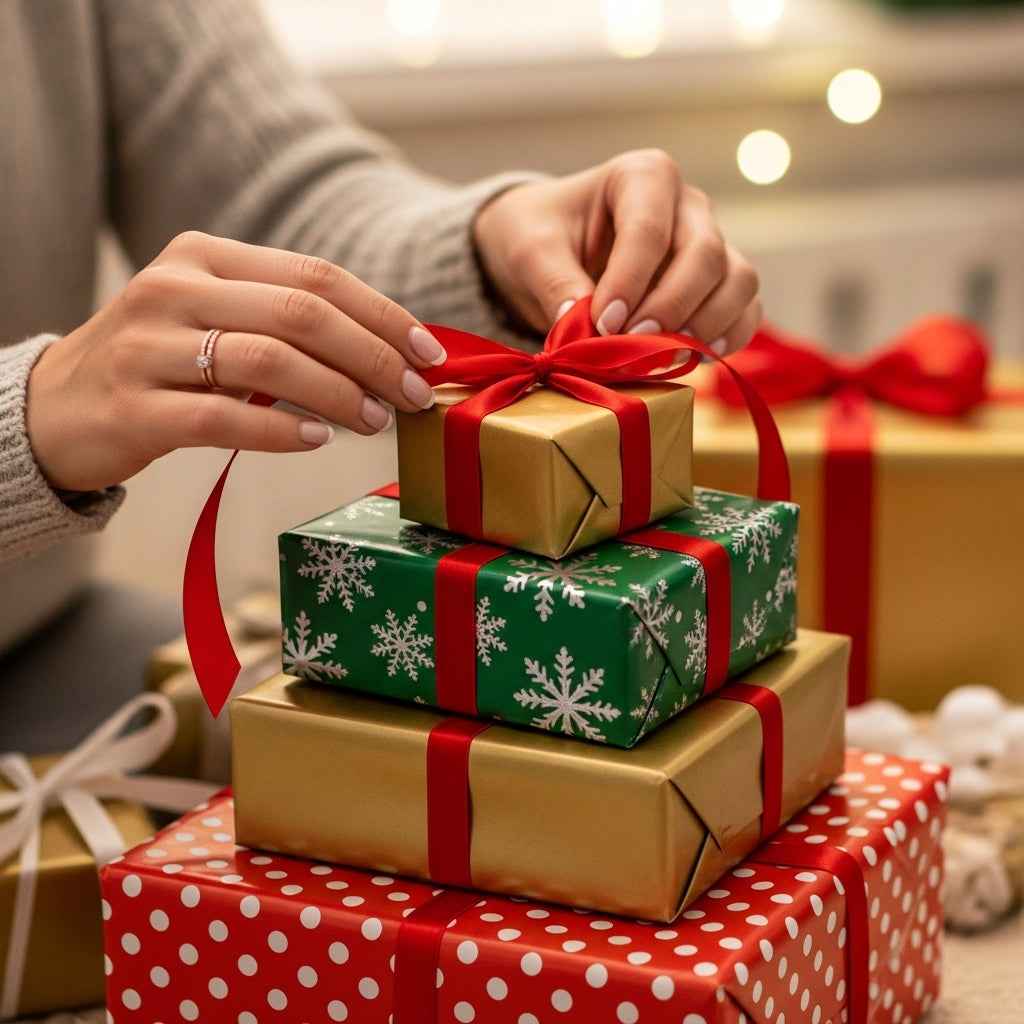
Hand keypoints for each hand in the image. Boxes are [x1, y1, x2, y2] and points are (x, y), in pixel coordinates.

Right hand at [27, 231, 445, 491]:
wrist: (58, 408)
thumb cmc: (160, 364)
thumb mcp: (215, 319)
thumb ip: (284, 321)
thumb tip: (386, 349)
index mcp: (205, 256)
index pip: (316, 275)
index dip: (382, 315)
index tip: (427, 354)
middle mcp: (174, 288)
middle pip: (301, 313)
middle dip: (372, 356)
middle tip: (410, 397)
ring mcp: (148, 346)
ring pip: (266, 361)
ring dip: (336, 394)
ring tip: (373, 422)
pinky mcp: (133, 406)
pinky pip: (221, 418)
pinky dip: (279, 430)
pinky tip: (316, 441)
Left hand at [472, 148, 760, 353]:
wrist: (550, 248)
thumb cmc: (541, 234)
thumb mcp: (532, 251)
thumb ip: (556, 285)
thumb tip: (584, 331)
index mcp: (642, 177)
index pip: (649, 229)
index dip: (630, 282)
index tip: (603, 324)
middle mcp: (687, 205)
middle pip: (705, 254)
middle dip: (671, 306)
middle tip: (633, 343)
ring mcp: (710, 243)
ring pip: (738, 280)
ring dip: (707, 324)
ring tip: (666, 355)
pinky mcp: (718, 283)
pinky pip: (746, 309)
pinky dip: (731, 336)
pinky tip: (698, 359)